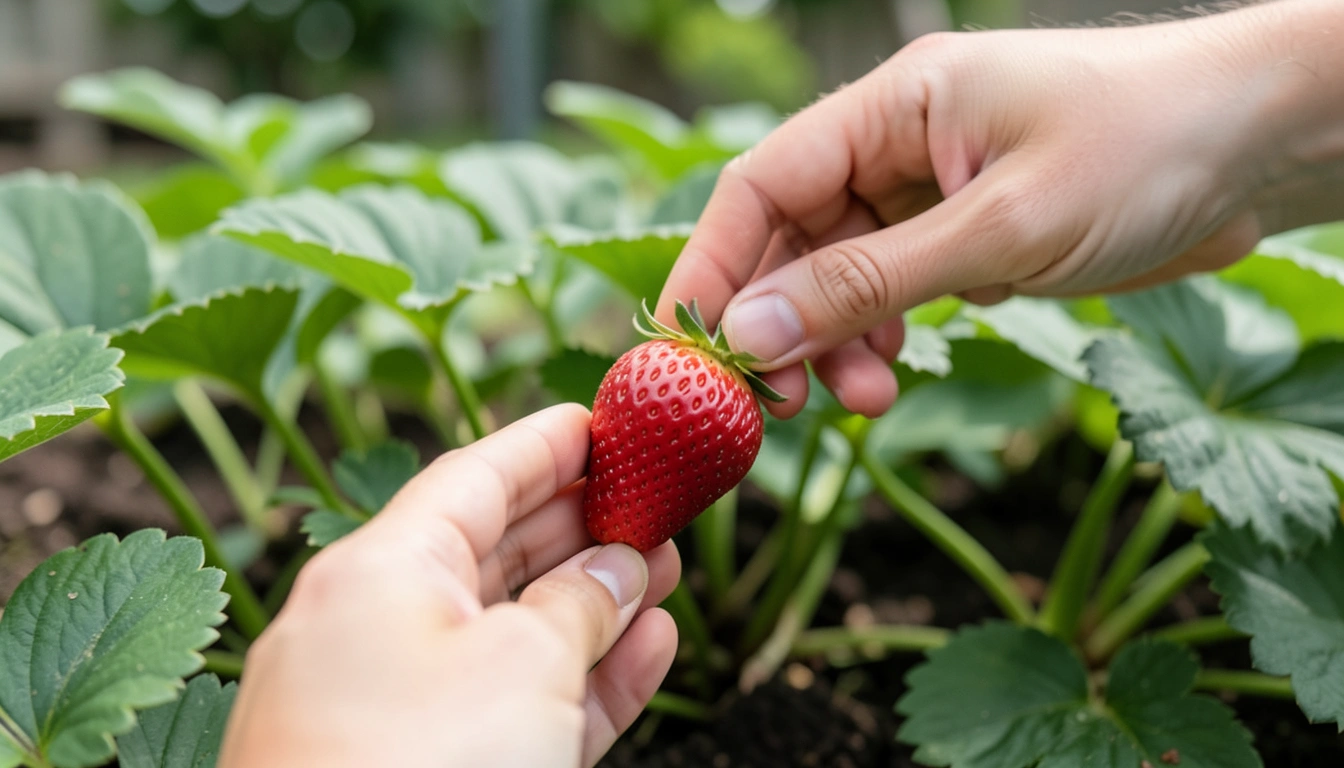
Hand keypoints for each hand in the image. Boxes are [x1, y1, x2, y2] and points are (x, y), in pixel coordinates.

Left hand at [218, 404, 681, 767]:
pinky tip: (651, 649)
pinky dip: (581, 676)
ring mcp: (400, 706)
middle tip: (657, 496)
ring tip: (667, 568)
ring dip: (594, 601)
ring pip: (513, 630)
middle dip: (583, 523)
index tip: (610, 420)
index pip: (472, 476)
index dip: (548, 444)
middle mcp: (377, 628)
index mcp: (377, 572)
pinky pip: (515, 702)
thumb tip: (622, 568)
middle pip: (495, 549)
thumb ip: (580, 605)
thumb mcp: (521, 666)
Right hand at [658, 0, 1343, 418]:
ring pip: (840, 276)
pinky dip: (882, 337)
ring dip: (837, 343)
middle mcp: (898, 142)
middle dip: (780, 323)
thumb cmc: (1147, 149)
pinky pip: (891, 291)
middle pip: (792, 238)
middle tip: (783, 402)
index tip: (690, 350)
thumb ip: (869, 284)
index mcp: (893, 105)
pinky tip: (899, 368)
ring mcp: (931, 189)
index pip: (762, 184)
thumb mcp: (1000, 229)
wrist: (1267, 147)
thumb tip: (751, 334)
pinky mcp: (966, 232)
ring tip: (868, 399)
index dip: (714, 267)